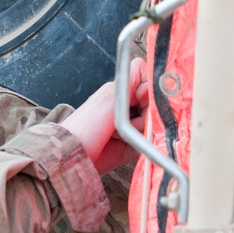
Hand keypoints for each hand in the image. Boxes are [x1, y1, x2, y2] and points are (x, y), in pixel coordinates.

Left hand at [60, 58, 148, 173]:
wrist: (75, 156)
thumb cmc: (86, 124)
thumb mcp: (111, 96)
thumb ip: (133, 80)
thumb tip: (158, 76)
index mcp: (123, 91)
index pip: (150, 80)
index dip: (149, 88)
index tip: (139, 99)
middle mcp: (130, 106)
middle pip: (157, 103)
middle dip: (147, 113)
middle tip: (130, 120)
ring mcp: (133, 126)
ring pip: (156, 123)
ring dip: (143, 130)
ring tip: (122, 135)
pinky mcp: (136, 146)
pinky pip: (153, 142)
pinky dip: (145, 144)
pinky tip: (129, 145)